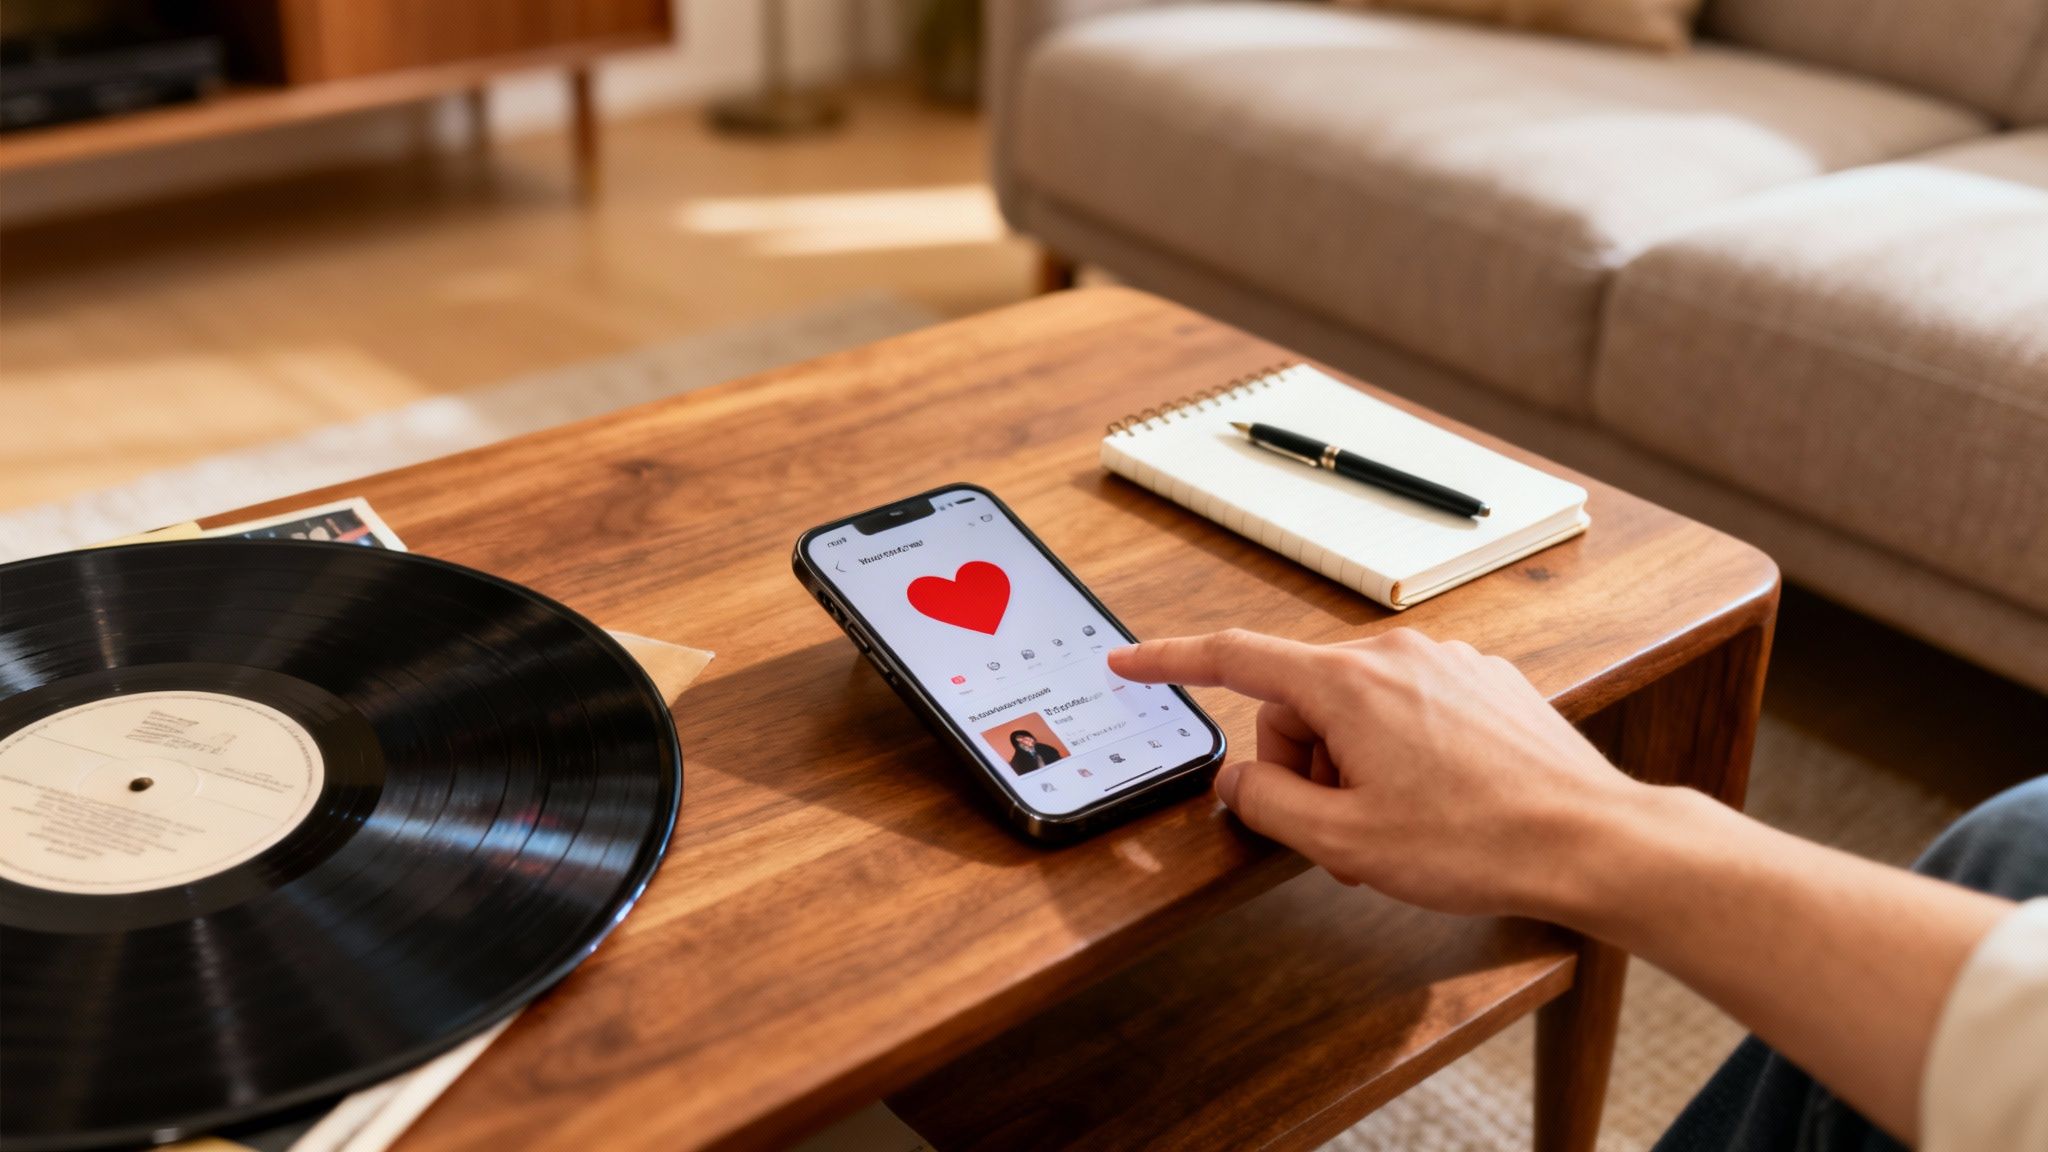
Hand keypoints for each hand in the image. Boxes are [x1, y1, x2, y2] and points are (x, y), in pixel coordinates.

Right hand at [1109, 628, 1641, 918]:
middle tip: (1337, 830)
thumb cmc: (1478, 842)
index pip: (1233, 657)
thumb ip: (1267, 803)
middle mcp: (1395, 655)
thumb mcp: (1344, 842)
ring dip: (1353, 766)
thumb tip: (1238, 778)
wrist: (1592, 840)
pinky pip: (1408, 708)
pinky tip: (1436, 802)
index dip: (1171, 661)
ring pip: (1356, 708)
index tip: (1131, 662)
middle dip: (1301, 764)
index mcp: (1348, 683)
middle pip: (1299, 699)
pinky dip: (1399, 752)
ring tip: (1395, 827)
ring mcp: (1446, 663)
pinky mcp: (1485, 682)